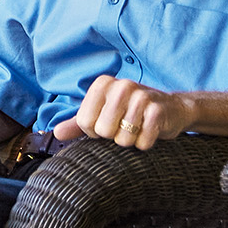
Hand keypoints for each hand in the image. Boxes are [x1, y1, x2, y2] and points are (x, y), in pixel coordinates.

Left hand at [53, 76, 198, 150]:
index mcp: (103, 84)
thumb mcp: (103, 113)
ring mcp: (141, 97)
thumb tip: (56, 133)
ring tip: (138, 128)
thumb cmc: (131, 112)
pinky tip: (150, 131)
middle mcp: (121, 86)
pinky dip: (145, 144)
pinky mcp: (158, 111)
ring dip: (130, 141)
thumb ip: (78, 123)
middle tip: (125, 126)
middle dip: (113, 136)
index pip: (84, 122)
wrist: (171, 109)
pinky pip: (143, 142)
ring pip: (123, 139)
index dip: (95, 131)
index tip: (107, 123)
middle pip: (102, 131)